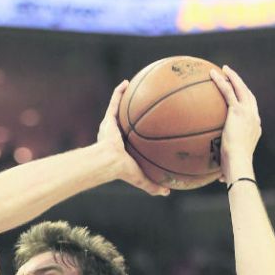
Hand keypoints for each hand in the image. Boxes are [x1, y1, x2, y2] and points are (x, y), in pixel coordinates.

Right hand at [97, 80, 169, 195]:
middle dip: (132, 113)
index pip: (131, 138)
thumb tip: (167, 192)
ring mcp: (111, 126)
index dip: (138, 132)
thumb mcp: (141, 178)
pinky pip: (114, 102)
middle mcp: (116, 134)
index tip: (148, 127)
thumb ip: (153, 185)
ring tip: (135, 87)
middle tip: (144, 106)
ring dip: (124, 98)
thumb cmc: (122, 171)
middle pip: (125, 121)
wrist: (109, 162)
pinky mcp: (107, 119)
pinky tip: (126, 82)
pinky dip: (118, 91)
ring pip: (118, 109)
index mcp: (122, 147)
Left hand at [210, 66, 260, 183]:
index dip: (246, 102)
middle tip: (231, 75)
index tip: (238, 97)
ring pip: (240, 89)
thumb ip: (225, 168)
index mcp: (255, 129)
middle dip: (241, 84)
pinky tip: (212, 74)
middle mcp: (254, 118)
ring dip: (232, 77)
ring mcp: (248, 113)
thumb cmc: (235, 170)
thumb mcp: (230, 167)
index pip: (251, 112)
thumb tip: (218, 180)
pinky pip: (228, 91)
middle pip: (249, 95)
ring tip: (223, 69)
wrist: (239, 164)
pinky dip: (221, 81)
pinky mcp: (238, 111)